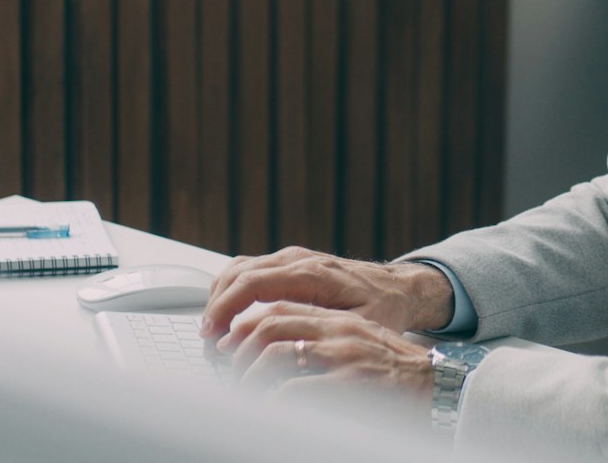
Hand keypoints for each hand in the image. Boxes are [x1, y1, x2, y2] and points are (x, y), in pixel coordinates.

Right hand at [198, 247, 453, 340]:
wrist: (399, 287)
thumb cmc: (383, 308)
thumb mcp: (358, 326)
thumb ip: (322, 332)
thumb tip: (283, 348)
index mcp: (313, 273)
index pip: (253, 282)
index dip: (226, 308)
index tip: (212, 334)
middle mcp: (298, 259)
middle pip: (238, 272)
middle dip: (216, 306)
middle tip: (208, 340)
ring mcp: (292, 258)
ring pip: (239, 268)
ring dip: (220, 297)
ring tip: (214, 331)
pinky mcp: (290, 263)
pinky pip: (249, 269)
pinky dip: (232, 289)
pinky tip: (229, 316)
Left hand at [217, 301, 433, 399]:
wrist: (441, 385)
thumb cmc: (397, 371)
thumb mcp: (359, 345)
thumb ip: (324, 343)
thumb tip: (277, 353)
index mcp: (339, 319)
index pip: (282, 305)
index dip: (246, 322)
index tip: (227, 342)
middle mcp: (339, 330)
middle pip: (272, 322)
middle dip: (239, 347)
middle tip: (227, 370)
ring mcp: (344, 354)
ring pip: (276, 351)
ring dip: (250, 374)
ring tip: (243, 393)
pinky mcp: (350, 382)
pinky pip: (294, 388)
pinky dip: (272, 400)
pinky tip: (267, 409)